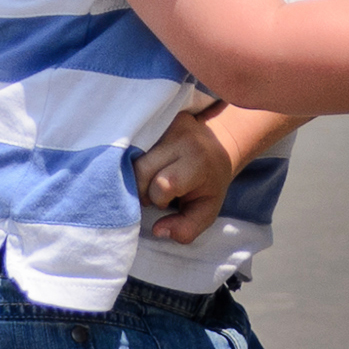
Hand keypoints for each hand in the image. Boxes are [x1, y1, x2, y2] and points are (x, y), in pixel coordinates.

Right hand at [134, 104, 239, 240]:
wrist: (218, 144)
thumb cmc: (209, 183)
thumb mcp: (206, 211)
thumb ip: (186, 229)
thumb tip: (157, 231)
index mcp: (197, 161)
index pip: (163, 185)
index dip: (159, 199)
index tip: (168, 200)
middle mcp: (181, 137)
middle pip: (141, 170)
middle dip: (142, 188)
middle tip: (155, 191)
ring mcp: (166, 123)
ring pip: (131, 156)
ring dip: (135, 174)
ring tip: (151, 177)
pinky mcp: (156, 117)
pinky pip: (132, 143)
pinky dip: (133, 158)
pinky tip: (145, 164)